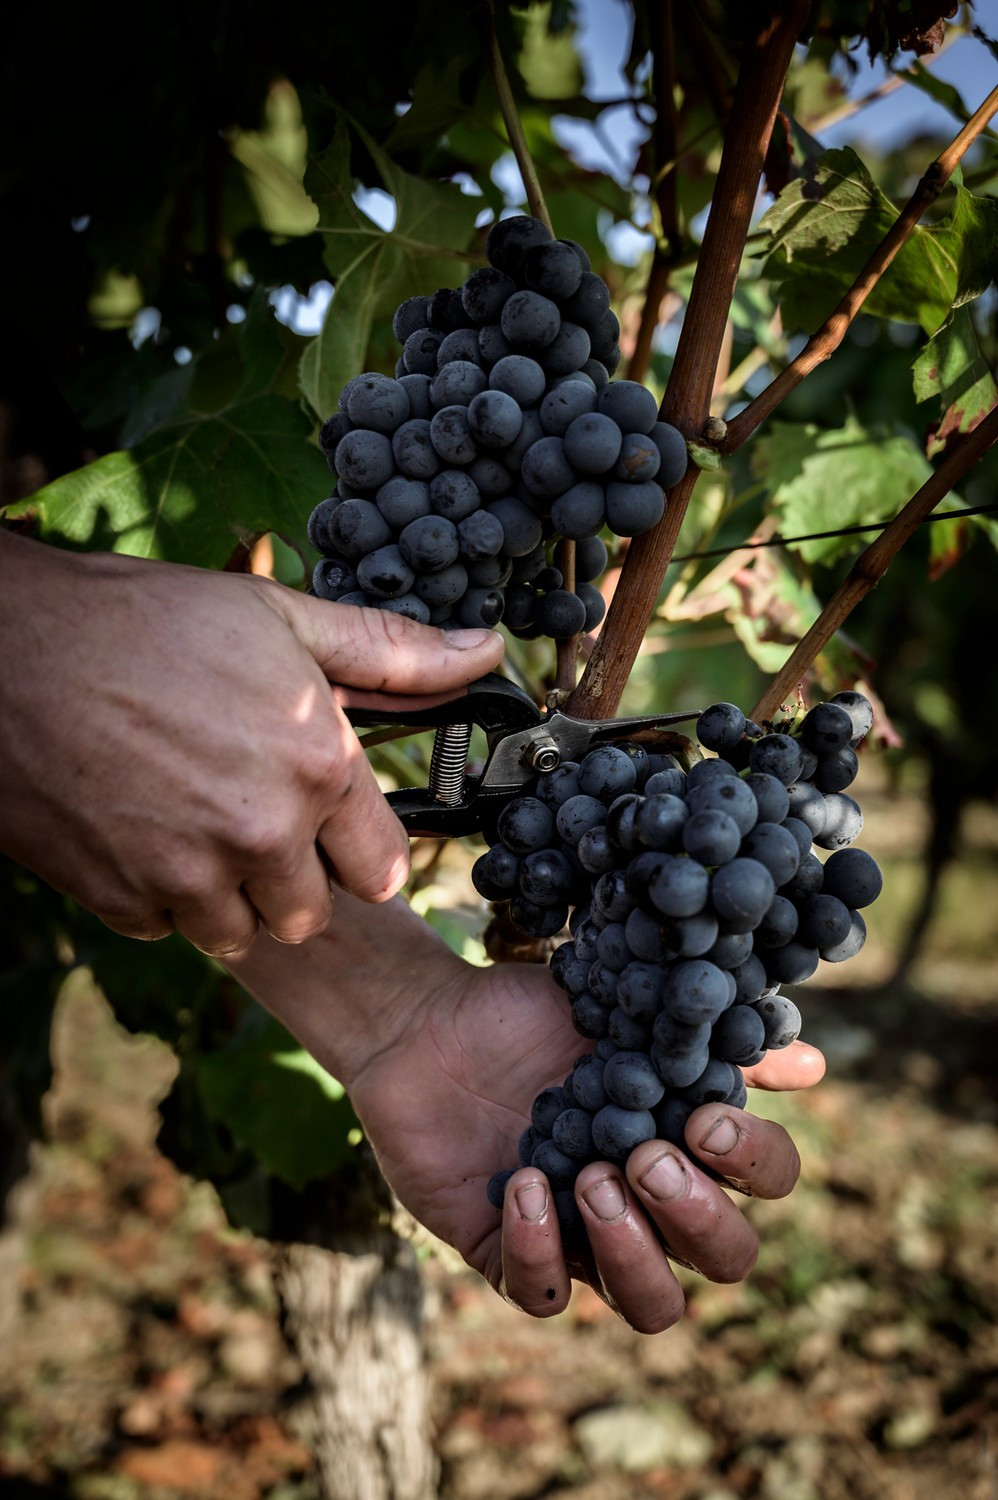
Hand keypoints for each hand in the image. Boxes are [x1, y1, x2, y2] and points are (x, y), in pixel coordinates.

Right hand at [0, 532, 502, 954]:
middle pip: (312, 912)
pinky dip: (159, 891)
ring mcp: (185, 877)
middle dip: (293, 873)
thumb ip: (394, 652)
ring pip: (239, 930)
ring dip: (227, 892)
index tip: (335, 826)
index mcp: (317, 766)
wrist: (7, 648)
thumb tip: (487, 653)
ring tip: (194, 816)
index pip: (383, 869)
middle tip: (251, 809)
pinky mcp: (119, 900)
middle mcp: (260, 835)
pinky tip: (141, 825)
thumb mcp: (282, 618)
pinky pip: (166, 925)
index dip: (360, 847)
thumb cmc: (145, 621)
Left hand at [334, 933, 823, 1332]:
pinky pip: (544, 1293)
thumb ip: (705, 1035)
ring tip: (592, 1178)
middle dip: (696, 1215)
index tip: (704, 1116)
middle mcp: (648, 1204)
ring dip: (632, 1252)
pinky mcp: (511, 1256)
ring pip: (650, 1304)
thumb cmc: (531, 1014)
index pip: (764, 1183)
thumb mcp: (623, 1010)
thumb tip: (810, 1064)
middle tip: (645, 1156)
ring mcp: (583, 1238)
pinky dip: (539, 1247)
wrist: (428, 1021)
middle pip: (724, 1260)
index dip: (752, 1161)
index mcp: (688, 1143)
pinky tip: (523, 1182)